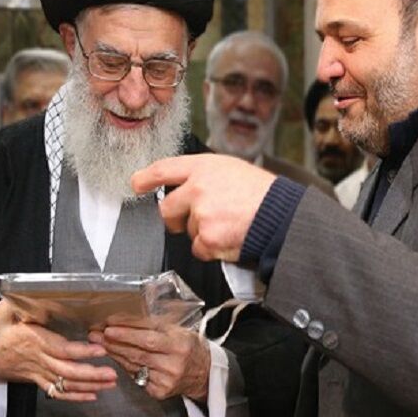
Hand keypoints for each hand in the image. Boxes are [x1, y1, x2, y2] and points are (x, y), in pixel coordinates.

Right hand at [0, 300, 117, 401]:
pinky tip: (93, 395)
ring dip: (89, 385)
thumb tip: (33, 291)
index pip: (61, 349)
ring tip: (110, 383)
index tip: (100, 349)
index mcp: (34, 341)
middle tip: (112, 373)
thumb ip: (20, 302)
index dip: (81, 351)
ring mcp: (38, 373)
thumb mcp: (4, 310)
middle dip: (92, 374)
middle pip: (68, 371)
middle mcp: (38, 360)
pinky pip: (57, 393)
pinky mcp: (37, 380)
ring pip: (66, 384)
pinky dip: (75, 396)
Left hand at [89, 323, 210, 401]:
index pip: (148, 337)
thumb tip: (124, 318)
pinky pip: (137, 376)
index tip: (109, 325)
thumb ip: (154, 324)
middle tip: (96, 333)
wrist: (203, 372)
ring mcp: (166, 380)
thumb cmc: (187, 346)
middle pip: (138, 352)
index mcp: (179, 344)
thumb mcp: (177, 329)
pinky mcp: (160, 391)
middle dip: (114, 342)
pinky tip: (115, 357)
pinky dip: (125, 366)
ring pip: (134, 364)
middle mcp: (173, 364)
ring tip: (100, 342)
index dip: (126, 332)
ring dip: (115, 352)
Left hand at [131, 154, 275, 260]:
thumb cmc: (262, 193)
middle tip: (193, 219)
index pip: (164, 169)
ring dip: (202, 233)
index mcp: (203, 167)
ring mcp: (201, 214)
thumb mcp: (232, 170)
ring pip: (187, 231)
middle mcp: (197, 188)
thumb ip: (205, 177)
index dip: (146, 178)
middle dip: (175, 218)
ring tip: (228, 224)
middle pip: (167, 209)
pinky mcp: (208, 237)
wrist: (281, 214)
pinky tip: (229, 237)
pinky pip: (199, 249)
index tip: (136, 184)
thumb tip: (187, 189)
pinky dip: (212, 249)